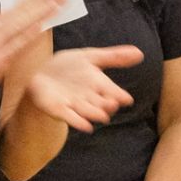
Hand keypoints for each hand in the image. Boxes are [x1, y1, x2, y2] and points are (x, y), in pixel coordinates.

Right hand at [0, 0, 66, 107]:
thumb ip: (4, 29)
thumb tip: (23, 22)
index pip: (20, 5)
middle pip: (22, 10)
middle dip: (42, 0)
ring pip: (21, 23)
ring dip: (39, 13)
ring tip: (55, 4)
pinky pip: (16, 45)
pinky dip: (28, 35)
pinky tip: (40, 27)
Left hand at [25, 45, 142, 131]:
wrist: (40, 71)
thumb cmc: (68, 66)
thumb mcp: (90, 57)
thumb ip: (114, 57)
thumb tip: (140, 53)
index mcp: (98, 84)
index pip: (113, 92)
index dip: (119, 96)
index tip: (126, 99)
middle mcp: (89, 97)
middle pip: (102, 104)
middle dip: (107, 105)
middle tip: (113, 104)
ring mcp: (74, 105)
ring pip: (88, 112)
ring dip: (95, 114)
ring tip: (102, 116)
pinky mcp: (59, 109)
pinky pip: (70, 118)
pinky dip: (78, 122)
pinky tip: (86, 127)